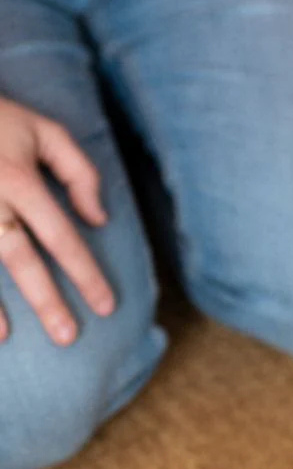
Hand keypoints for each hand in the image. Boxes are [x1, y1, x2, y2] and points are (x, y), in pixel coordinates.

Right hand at [0, 96, 114, 343]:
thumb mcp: (43, 130)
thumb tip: (99, 219)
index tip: (107, 306)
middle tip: (67, 336)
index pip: (60, 235)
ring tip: (5, 338)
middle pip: (18, 256)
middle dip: (44, 299)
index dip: (85, 273)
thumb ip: (80, 172)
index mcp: (17, 179)